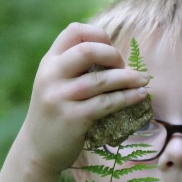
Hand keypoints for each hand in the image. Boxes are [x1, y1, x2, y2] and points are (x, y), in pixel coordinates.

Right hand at [16, 23, 149, 173]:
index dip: (98, 35)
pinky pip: (106, 104)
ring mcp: (60, 98)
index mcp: (49, 62)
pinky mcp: (73, 118)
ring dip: (128, 78)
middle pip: (88, 50)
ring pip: (102, 80)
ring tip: (144, 80)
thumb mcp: (55, 84)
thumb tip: (116, 56)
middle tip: (125, 68)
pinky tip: (139, 96)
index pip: (74, 31)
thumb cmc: (55, 114)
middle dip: (113, 55)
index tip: (111, 49)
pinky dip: (127, 98)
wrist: (37, 150)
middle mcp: (51, 76)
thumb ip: (74, 68)